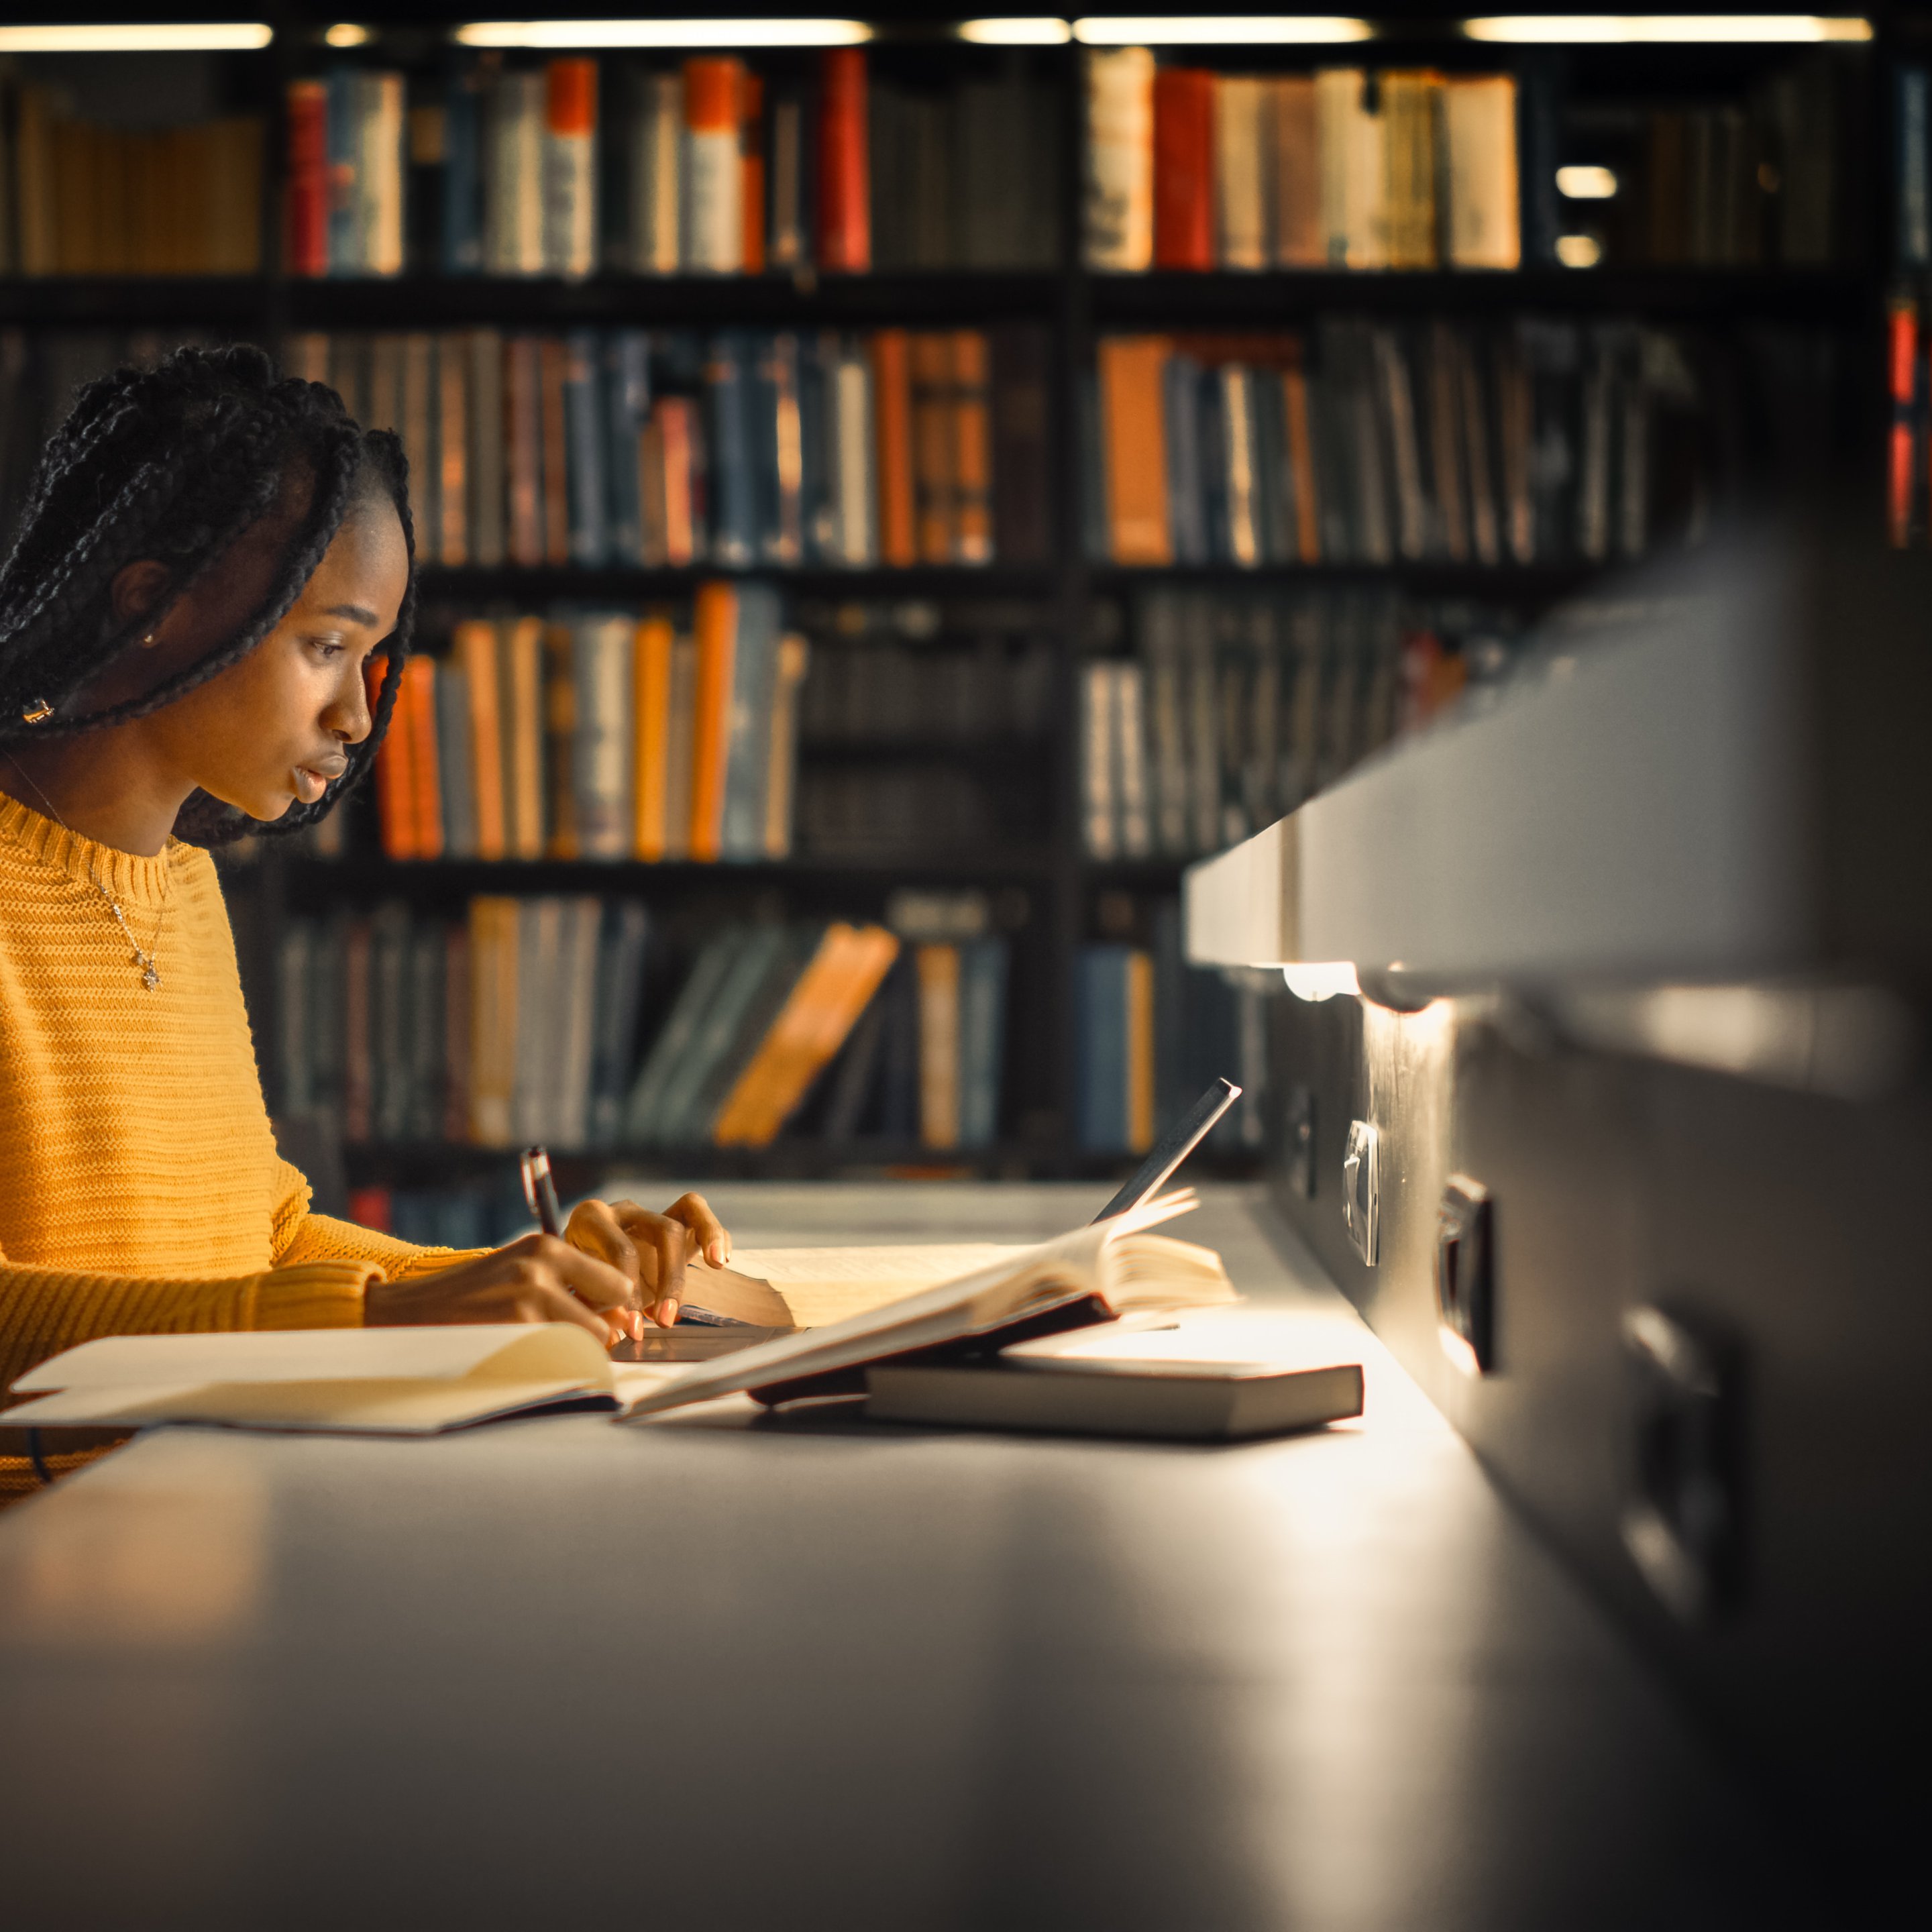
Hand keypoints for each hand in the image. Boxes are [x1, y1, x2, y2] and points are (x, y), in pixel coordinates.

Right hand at [365, 1234, 637, 1345]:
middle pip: (611, 1313)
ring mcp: (531, 1297)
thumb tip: (620, 1319)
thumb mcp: (519, 1270)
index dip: (614, 1308)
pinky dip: (554, 1364)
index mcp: (546, 1246)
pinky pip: (563, 1358)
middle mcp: (543, 1266)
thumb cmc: (470, 1296)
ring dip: (576, 1351)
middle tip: (572, 1340)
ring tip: (543, 1348)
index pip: (617, 1281)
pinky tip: (527, 1358)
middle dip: (599, 1332)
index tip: (603, 1321)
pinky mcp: (517, 1329)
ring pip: (590, 1340)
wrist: (408, 1311)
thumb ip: (565, 1285)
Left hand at [560, 1192, 731, 1329]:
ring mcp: (650, 1211)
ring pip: (688, 1211)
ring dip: (706, 1242)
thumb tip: (616, 1331)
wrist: (574, 1269)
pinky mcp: (671, 1220)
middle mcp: (623, 1209)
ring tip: (717, 1267)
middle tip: (665, 1321)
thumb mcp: (576, 1293)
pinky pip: (699, 1214)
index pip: (623, 1250)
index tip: (633, 1329)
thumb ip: (593, 1308)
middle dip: (670, 1280)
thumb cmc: (574, 1284)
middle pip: (663, 1232)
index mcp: (591, 1220)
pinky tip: (721, 1261)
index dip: (632, 1293)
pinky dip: (715, 1234)